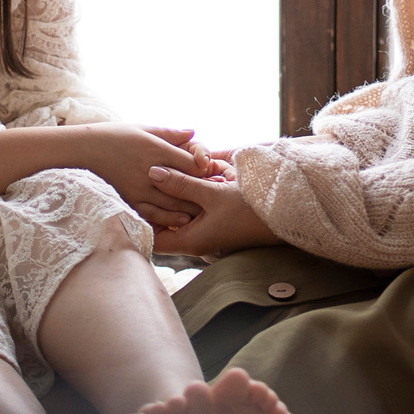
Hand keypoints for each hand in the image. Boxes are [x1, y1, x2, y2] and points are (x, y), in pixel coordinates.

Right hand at [0, 123, 212, 226]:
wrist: (78, 153)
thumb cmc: (111, 137)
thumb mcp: (141, 128)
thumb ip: (169, 133)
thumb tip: (194, 133)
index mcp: (154, 149)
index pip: (191, 162)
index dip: (207, 168)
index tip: (215, 171)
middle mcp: (148, 172)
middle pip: (186, 187)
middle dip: (203, 191)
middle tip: (218, 194)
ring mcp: (138, 190)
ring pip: (173, 206)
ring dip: (191, 209)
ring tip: (204, 211)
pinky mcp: (128, 203)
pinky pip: (153, 217)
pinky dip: (170, 221)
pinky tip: (181, 222)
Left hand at [145, 165, 279, 256]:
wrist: (284, 213)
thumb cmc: (249, 210)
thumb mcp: (212, 194)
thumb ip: (181, 183)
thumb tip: (151, 172)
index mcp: (190, 241)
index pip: (152, 238)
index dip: (138, 219)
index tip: (129, 195)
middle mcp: (195, 238)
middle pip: (162, 224)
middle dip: (151, 203)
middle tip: (136, 180)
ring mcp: (205, 228)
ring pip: (177, 212)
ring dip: (169, 195)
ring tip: (154, 173)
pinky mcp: (213, 218)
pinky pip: (192, 205)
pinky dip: (187, 191)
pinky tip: (183, 175)